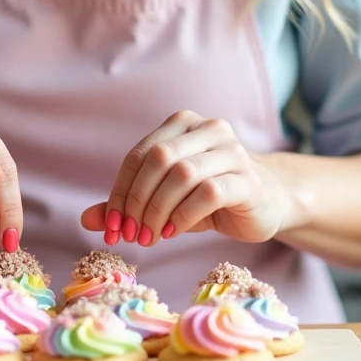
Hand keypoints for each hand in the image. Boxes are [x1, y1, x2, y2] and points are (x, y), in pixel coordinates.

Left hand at [80, 110, 292, 246]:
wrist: (271, 201)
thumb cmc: (213, 197)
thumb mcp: (167, 199)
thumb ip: (131, 204)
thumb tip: (88, 220)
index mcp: (183, 124)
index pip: (139, 154)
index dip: (120, 191)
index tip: (112, 226)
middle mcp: (209, 129)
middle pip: (158, 160)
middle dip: (137, 201)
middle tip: (130, 234)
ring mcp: (232, 152)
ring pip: (182, 174)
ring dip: (158, 210)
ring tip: (151, 236)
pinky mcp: (249, 179)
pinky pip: (208, 193)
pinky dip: (184, 215)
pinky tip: (176, 231)